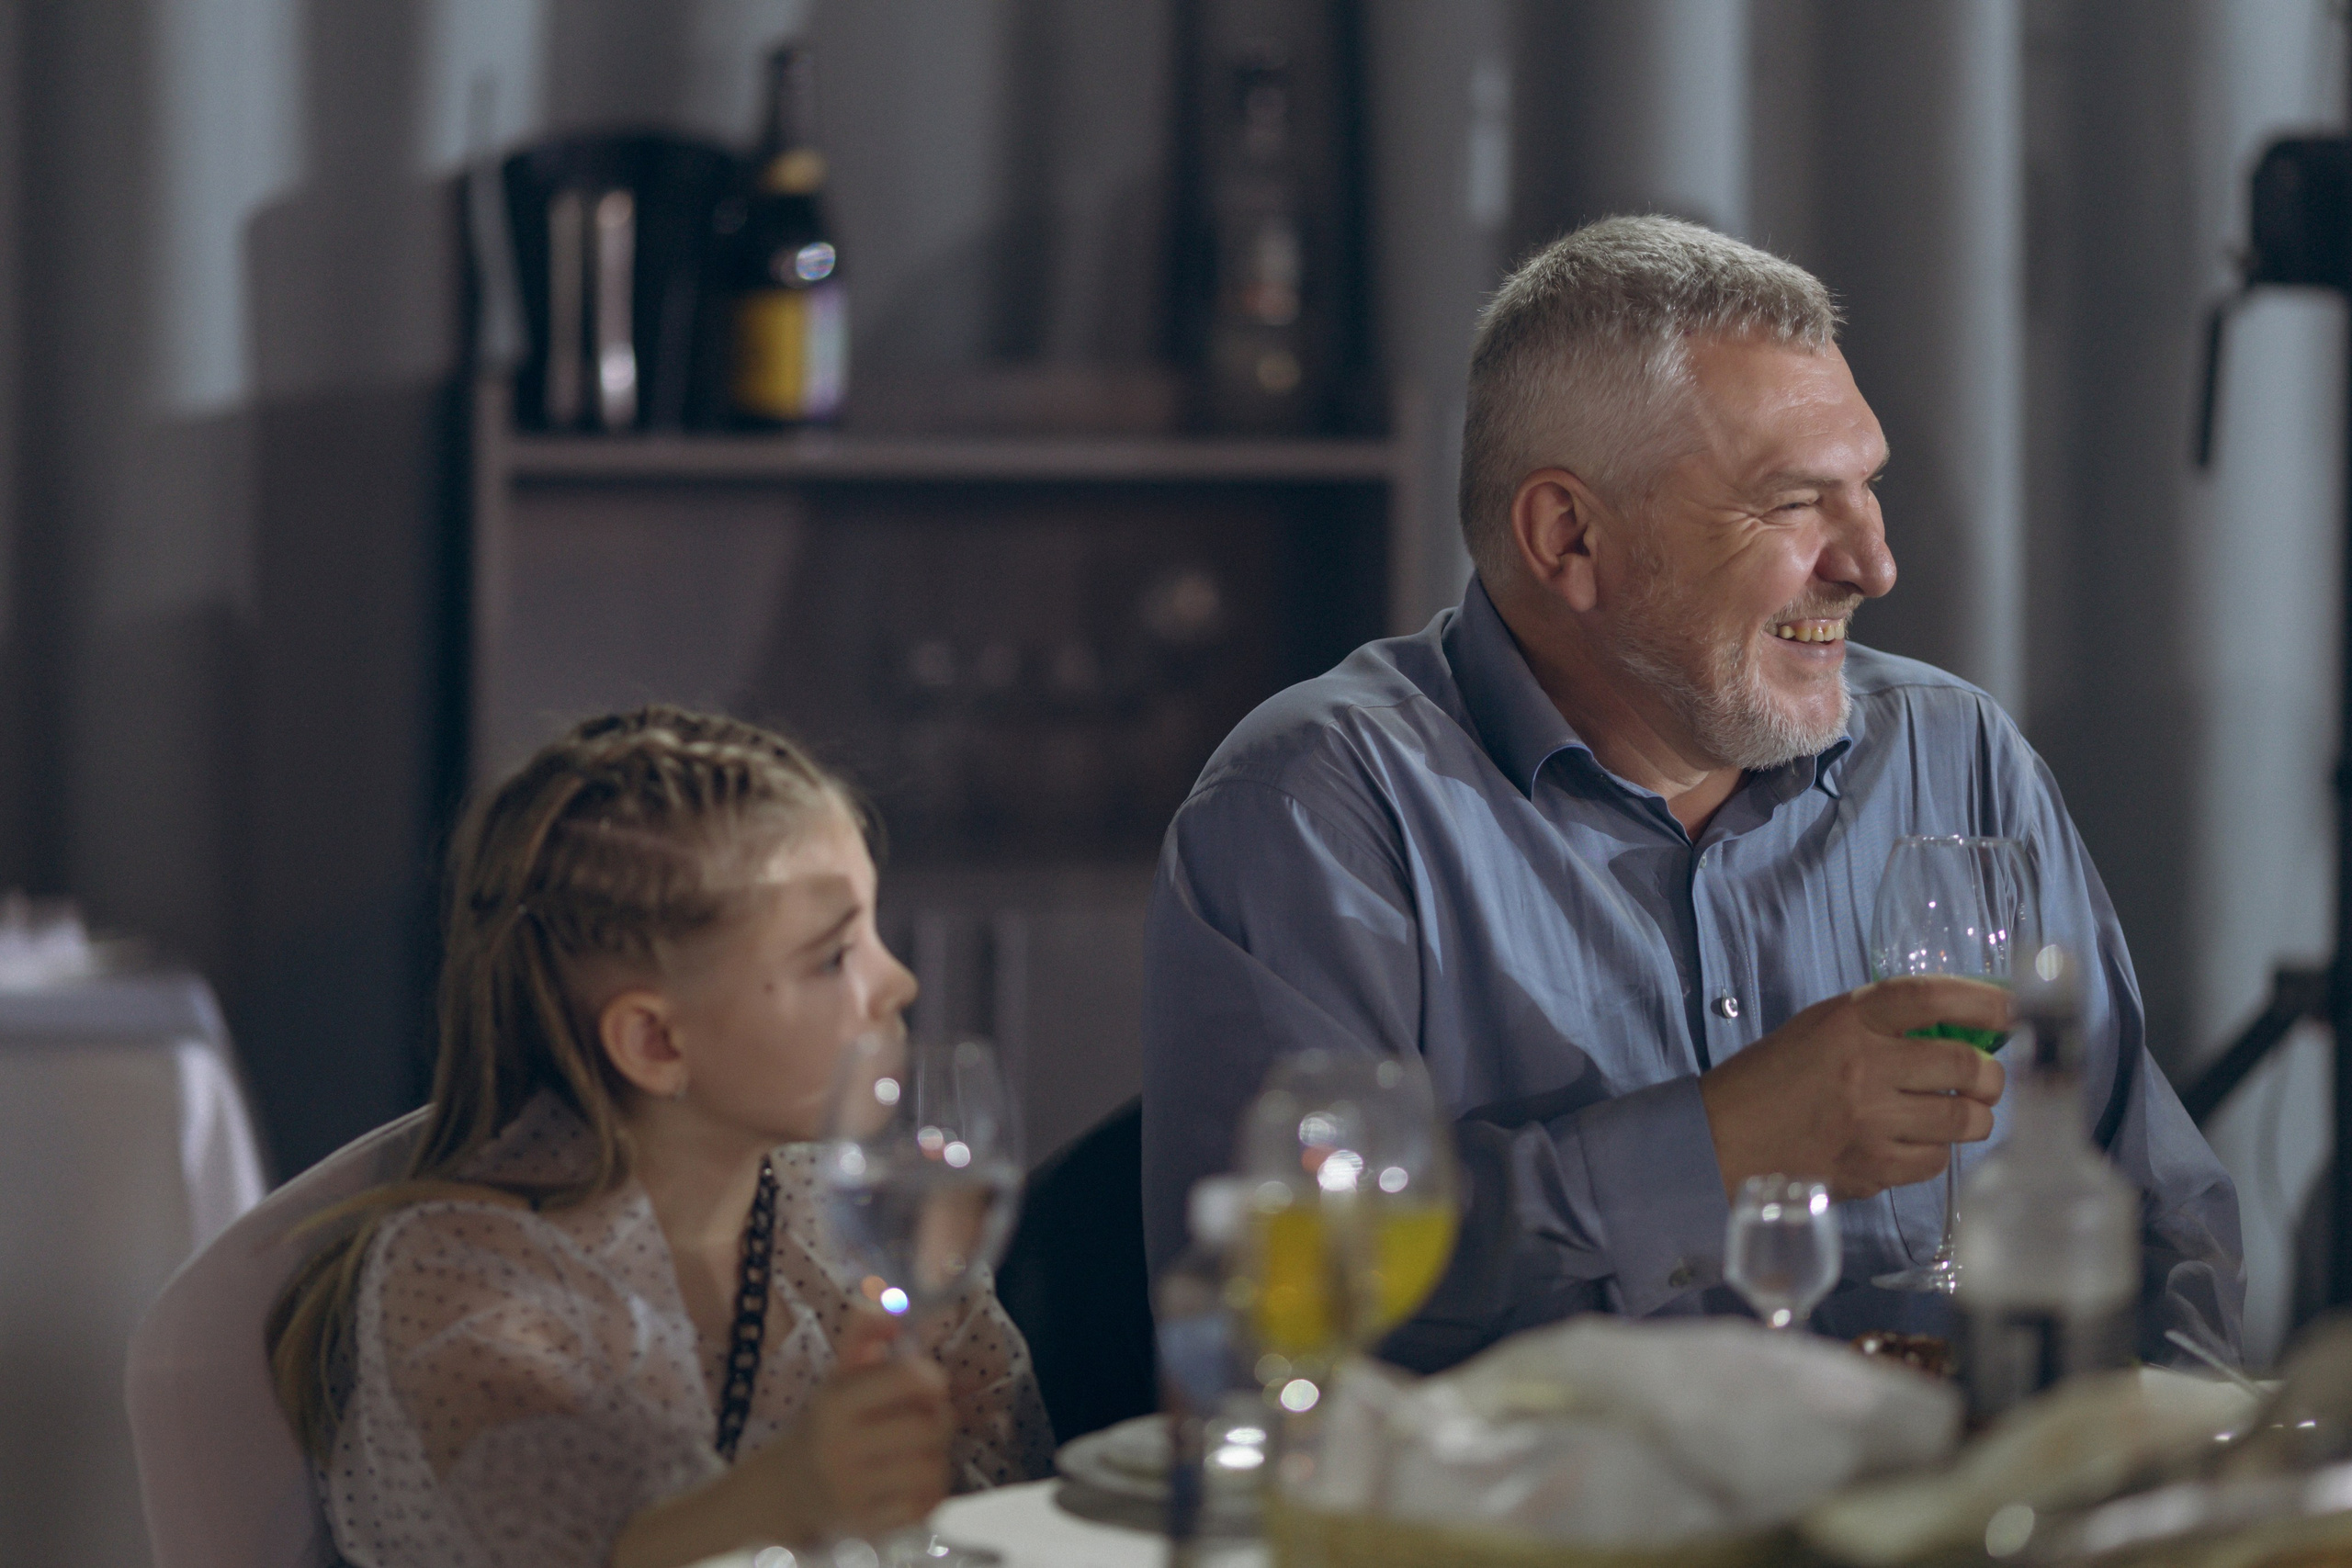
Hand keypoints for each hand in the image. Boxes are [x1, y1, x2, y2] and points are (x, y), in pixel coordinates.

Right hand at [798, 1310, 951, 1535]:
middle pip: (928, 1426)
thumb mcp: (840, 1376)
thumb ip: (865, 1333)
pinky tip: (916, 1480)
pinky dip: (931, 1491)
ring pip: (931, 1468)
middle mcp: (841, 1447)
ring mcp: (853, 1491)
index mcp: (836, 1403)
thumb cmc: (827, 1424)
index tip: (927, 1383)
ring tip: (924, 1450)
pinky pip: (924, 1505)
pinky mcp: (866, 1525)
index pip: (908, 1379)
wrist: (786, 1490)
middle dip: (939, 1418)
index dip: (931, 1378)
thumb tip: (894, 1305)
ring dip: (938, 1456)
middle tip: (929, 1418)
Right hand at [1698, 975, 2008, 1201]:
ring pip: (1964, 1120)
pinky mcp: (1871, 1167)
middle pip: (1966, 1066)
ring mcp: (1870, 1121)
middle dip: (1991, 1077)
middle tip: (1986, 1080)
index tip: (2009, 1009)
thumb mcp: (1821, 1028)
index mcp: (1849, 1020)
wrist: (1723, 1137)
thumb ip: (1882, 1024)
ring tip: (1955, 1115)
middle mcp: (1864, 1066)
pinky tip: (1911, 1143)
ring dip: (1972, 1118)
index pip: (1933, 998)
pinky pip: (1935, 1161)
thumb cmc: (1773, 1078)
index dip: (1983, 1001)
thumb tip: (1962, 1030)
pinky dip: (1934, 1152)